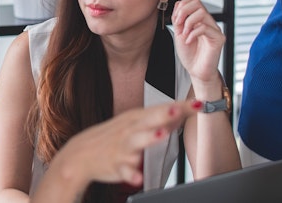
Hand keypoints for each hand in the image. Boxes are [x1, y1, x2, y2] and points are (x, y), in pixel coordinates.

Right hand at [47, 100, 200, 187]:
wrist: (81, 153)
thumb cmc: (111, 137)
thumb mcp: (134, 124)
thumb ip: (158, 120)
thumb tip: (182, 112)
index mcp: (136, 118)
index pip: (162, 109)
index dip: (181, 106)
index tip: (200, 103)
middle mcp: (129, 129)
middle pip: (149, 119)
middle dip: (163, 114)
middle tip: (178, 109)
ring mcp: (122, 147)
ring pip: (136, 142)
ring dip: (149, 137)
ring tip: (162, 135)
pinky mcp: (115, 164)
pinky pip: (124, 170)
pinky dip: (130, 174)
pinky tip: (137, 177)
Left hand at [171, 0, 224, 84]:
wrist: (196, 70)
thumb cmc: (189, 54)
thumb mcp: (179, 33)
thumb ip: (179, 19)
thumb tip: (179, 5)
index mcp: (199, 19)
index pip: (193, 1)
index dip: (182, 6)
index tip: (175, 19)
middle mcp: (208, 22)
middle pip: (198, 2)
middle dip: (184, 11)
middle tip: (178, 24)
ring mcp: (214, 29)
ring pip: (202, 12)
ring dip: (188, 22)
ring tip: (184, 34)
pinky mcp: (219, 38)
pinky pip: (205, 27)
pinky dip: (193, 33)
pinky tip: (188, 41)